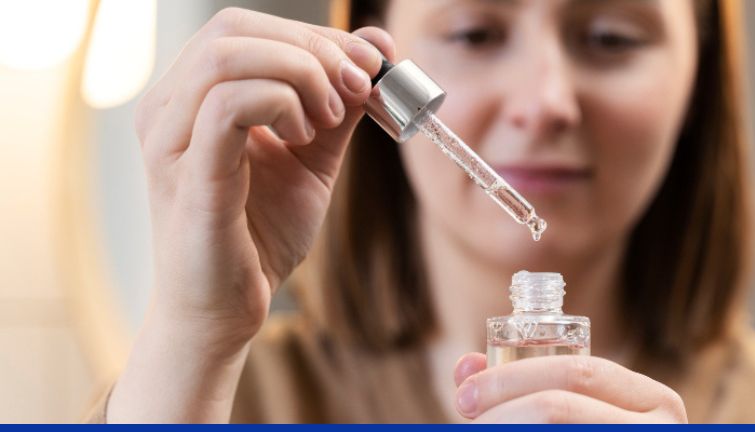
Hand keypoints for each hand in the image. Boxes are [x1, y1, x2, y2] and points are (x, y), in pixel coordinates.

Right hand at [135, 7, 393, 352]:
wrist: (227, 310)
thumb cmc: (259, 236)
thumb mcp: (312, 158)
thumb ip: (337, 107)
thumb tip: (375, 51)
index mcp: (191, 97)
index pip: (247, 28)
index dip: (317, 33)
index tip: (374, 61)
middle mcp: (168, 108)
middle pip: (234, 27)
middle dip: (313, 46)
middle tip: (360, 84)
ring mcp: (170, 139)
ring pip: (227, 54)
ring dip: (299, 72)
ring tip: (328, 116)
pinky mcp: (189, 175)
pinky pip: (227, 105)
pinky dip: (281, 103)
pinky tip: (304, 134)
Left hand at [452, 353, 687, 422]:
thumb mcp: (581, 413)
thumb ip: (530, 386)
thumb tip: (464, 367)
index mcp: (653, 401)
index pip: (578, 373)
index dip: (513, 377)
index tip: (466, 393)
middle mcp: (660, 431)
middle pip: (558, 407)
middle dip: (500, 406)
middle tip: (465, 416)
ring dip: (503, 431)